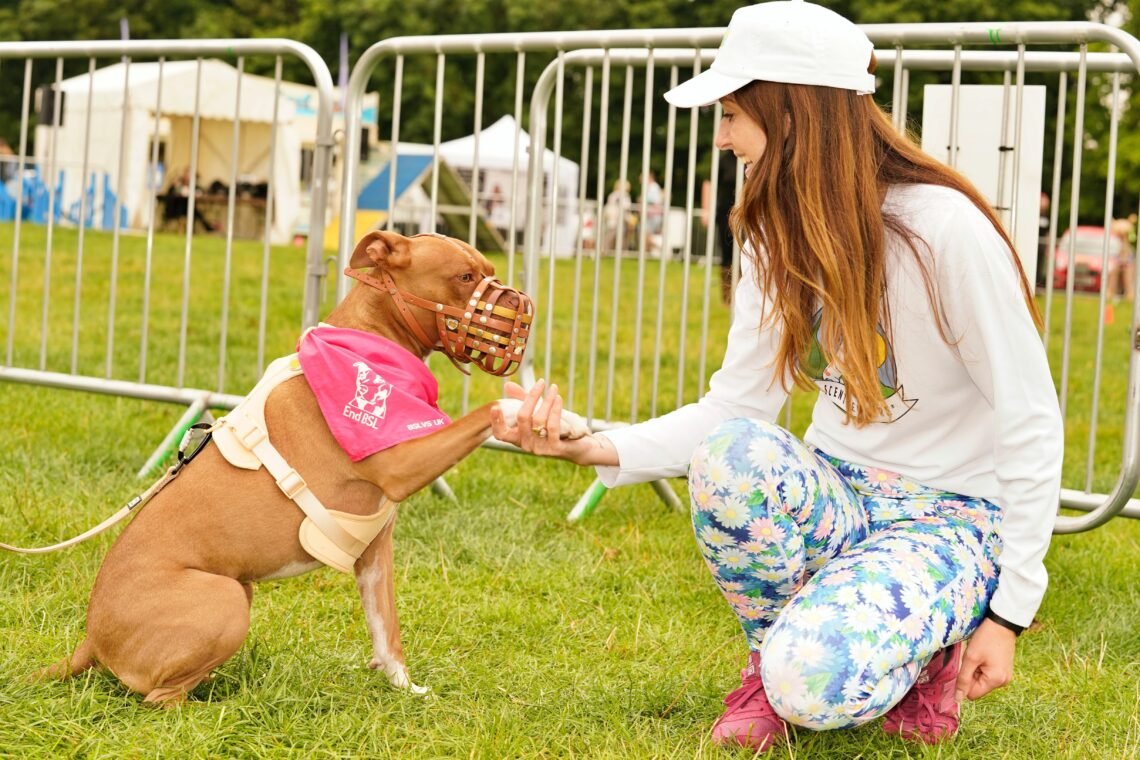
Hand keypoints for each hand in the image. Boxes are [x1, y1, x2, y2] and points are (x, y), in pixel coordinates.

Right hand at [490, 380, 617, 466]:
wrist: (579, 447)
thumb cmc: (555, 428)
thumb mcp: (537, 413)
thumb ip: (522, 400)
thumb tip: (507, 384)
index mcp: (518, 437)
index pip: (501, 433)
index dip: (496, 422)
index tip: (496, 406)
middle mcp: (527, 445)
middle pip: (522, 417)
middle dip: (531, 396)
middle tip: (541, 382)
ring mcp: (540, 448)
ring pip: (538, 419)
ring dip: (547, 400)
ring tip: (554, 388)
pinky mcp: (555, 448)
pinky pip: (552, 425)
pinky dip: (555, 409)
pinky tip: (558, 399)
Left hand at [954, 618, 1016, 701]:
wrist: (1002, 623)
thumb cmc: (986, 638)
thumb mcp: (971, 657)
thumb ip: (963, 679)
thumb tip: (958, 699)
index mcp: (996, 681)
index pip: (972, 694)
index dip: (964, 683)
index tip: (965, 667)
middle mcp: (1003, 682)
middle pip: (977, 687)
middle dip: (971, 675)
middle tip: (974, 658)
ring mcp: (1005, 676)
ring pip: (981, 680)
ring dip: (976, 670)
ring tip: (980, 655)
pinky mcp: (1004, 670)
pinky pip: (988, 675)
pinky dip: (982, 667)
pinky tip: (985, 655)